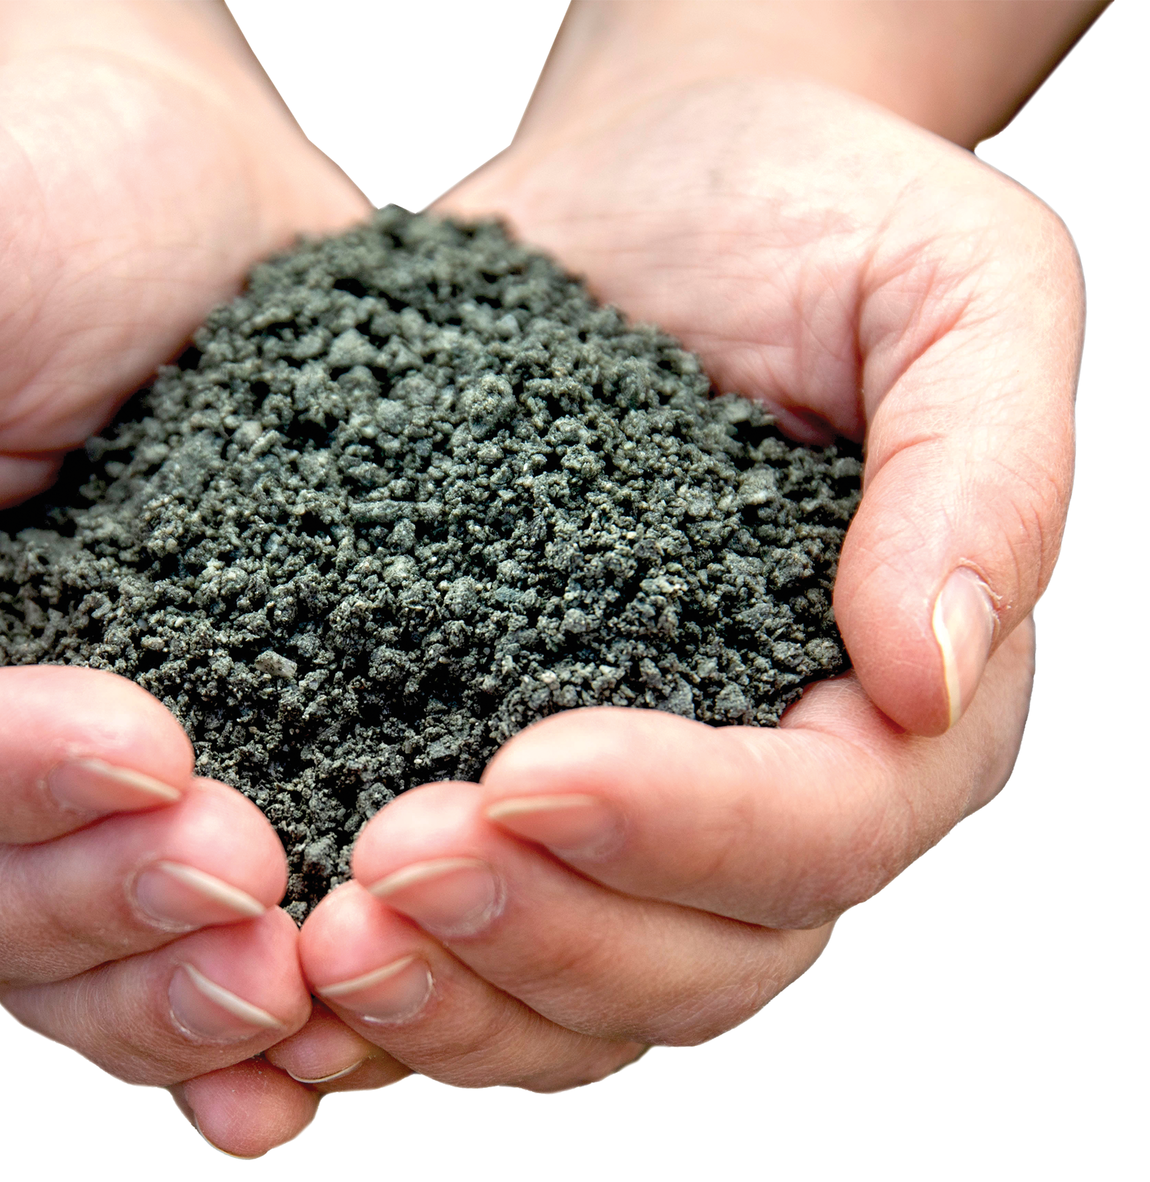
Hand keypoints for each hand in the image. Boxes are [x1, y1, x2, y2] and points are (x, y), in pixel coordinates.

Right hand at [0, 3, 391, 1154]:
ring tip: (298, 992)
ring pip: (80, 954)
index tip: (148, 749)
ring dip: (177, 1001)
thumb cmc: (29, 199)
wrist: (198, 188)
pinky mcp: (227, 760)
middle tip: (248, 886)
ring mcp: (85, 767)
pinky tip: (323, 1045)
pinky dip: (250, 1010)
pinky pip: (203, 925)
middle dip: (105, 915)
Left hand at [296, 63, 1075, 1087]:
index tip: (528, 770)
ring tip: (323, 939)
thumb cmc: (805, 213)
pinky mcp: (508, 786)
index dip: (683, 831)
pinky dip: (390, 979)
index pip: (823, 833)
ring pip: (576, 994)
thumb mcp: (950, 285)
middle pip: (694, 962)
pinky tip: (285, 958)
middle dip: (541, 935)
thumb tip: (930, 671)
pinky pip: (467, 941)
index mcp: (900, 699)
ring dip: (452, 995)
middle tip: (388, 870)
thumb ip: (982, 470)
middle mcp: (778, 786)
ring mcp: (636, 810)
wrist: (651, 188)